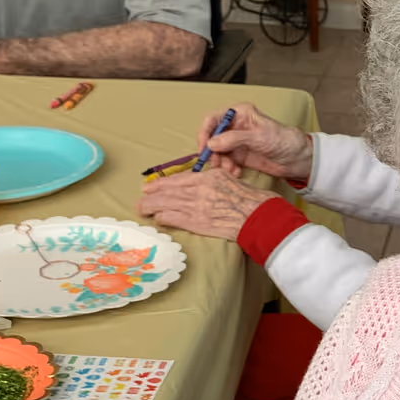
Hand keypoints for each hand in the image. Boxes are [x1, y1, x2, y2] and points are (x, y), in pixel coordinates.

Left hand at [137, 166, 277, 241]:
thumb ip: (212, 180)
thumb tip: (197, 185)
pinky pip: (174, 218)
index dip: (162, 183)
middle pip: (168, 191)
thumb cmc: (250, 199)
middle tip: (140, 198)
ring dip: (151, 207)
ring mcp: (196, 206)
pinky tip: (158, 218)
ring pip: (166, 204)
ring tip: (141, 209)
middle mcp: (199, 189)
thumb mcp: (230, 180)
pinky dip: (164, 217)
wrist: (258, 216)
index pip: (178, 179)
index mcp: (208, 177)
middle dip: (151, 195)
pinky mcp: (197, 222)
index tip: (151, 186)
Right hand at [199, 102, 312, 181]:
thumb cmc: (283, 141)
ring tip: (230, 170)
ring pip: (217, 151)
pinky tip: (236, 173)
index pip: (213, 119)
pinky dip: (228, 168)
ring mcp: (236, 141)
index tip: (204, 148)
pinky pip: (225, 161)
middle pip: (212, 137)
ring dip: (220, 162)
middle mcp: (235, 126)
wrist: (297, 159)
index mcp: (239, 113)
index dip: (205, 133)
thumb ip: (234, 139)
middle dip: (212, 151)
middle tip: (216, 164)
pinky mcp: (239, 155)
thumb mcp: (258, 137)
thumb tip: (212, 143)